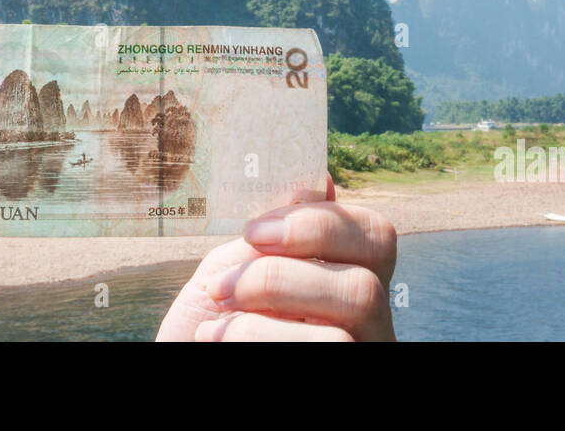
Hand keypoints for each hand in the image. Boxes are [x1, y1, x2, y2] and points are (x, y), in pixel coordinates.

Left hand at [157, 175, 396, 340]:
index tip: (254, 230)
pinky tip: (212, 338)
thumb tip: (322, 178)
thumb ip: (277, 234)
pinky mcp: (339, 386)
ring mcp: (357, 354)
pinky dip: (251, 338)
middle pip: (365, 289)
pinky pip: (318, 354)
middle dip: (281, 278)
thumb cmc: (213, 317)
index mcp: (354, 279)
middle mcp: (369, 326)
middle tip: (223, 284)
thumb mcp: (240, 267)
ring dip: (262, 317)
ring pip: (339, 336)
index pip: (377, 238)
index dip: (323, 224)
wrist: (187, 348)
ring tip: (216, 310)